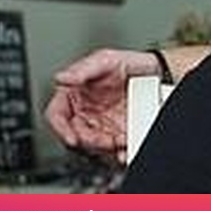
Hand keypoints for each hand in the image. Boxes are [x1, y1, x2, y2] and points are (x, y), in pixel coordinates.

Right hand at [44, 49, 160, 160]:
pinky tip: (126, 146)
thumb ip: (82, 69)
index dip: (60, 129)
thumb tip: (61, 77)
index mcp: (73, 94)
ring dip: (107, 148)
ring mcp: (101, 122)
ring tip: (121, 140)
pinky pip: (114, 147)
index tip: (72, 138)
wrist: (154, 70)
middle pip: (76, 135)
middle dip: (90, 142)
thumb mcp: (105, 59)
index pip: (56, 115)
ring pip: (95, 145)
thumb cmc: (126, 62)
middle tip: (106, 140)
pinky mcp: (117, 131)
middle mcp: (84, 111)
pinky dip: (120, 150)